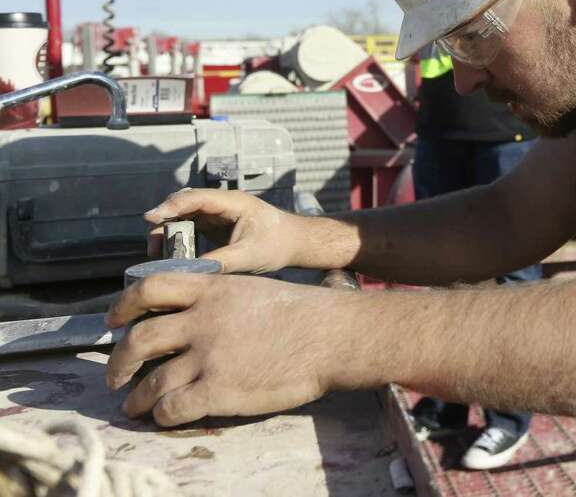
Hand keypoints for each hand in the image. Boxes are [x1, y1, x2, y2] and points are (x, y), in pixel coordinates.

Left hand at [106, 273, 348, 425]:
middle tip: (115, 376)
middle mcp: (202, 320)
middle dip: (118, 363)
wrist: (332, 336)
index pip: (149, 289)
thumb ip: (217, 299)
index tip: (112, 321)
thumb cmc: (303, 313)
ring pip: (150, 382)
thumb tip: (188, 317)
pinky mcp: (218, 390)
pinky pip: (172, 408)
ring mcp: (208, 356)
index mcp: (211, 290)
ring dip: (136, 399)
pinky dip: (162, 416)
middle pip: (138, 339)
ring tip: (135, 407)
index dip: (122, 306)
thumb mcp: (252, 289)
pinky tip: (166, 417)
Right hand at [146, 189, 305, 273]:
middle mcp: (222, 204)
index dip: (171, 206)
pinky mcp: (215, 226)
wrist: (294, 243)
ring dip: (168, 231)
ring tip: (158, 253)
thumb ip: (220, 261)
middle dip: (164, 222)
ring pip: (183, 216)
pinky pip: (189, 227)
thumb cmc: (277, 244)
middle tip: (154, 247)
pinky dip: (177, 239)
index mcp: (233, 202)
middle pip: (183, 205)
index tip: (151, 218)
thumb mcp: (249, 255)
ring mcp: (217, 214)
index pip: (196, 198)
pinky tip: (170, 256)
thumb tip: (189, 271)